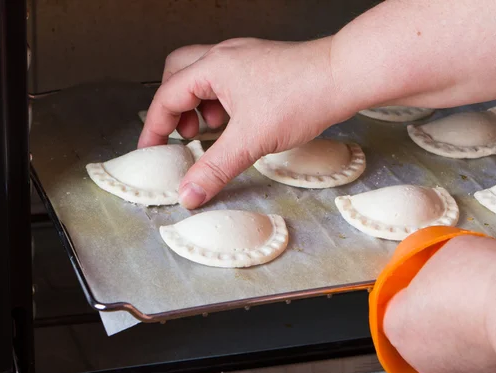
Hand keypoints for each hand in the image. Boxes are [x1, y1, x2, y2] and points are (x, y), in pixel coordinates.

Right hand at [138, 37, 349, 208]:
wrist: (344, 76)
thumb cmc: (302, 96)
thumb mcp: (251, 140)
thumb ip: (215, 168)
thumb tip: (189, 192)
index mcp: (213, 67)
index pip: (167, 96)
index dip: (155, 127)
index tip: (151, 149)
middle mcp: (225, 56)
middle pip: (179, 75)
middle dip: (175, 107)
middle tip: (182, 134)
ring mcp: (246, 58)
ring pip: (205, 76)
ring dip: (200, 104)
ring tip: (212, 130)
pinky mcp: (263, 67)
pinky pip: (228, 81)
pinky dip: (222, 101)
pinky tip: (238, 121)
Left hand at [382, 235, 495, 372]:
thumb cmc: (481, 281)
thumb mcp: (449, 249)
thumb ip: (436, 263)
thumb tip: (445, 264)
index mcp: (397, 323)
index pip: (396, 305)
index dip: (414, 288)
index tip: (429, 279)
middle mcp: (416, 355)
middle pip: (420, 327)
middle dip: (436, 310)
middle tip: (455, 290)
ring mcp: (447, 371)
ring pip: (446, 344)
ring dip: (458, 328)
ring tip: (477, 305)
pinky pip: (472, 355)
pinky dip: (479, 343)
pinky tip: (491, 322)